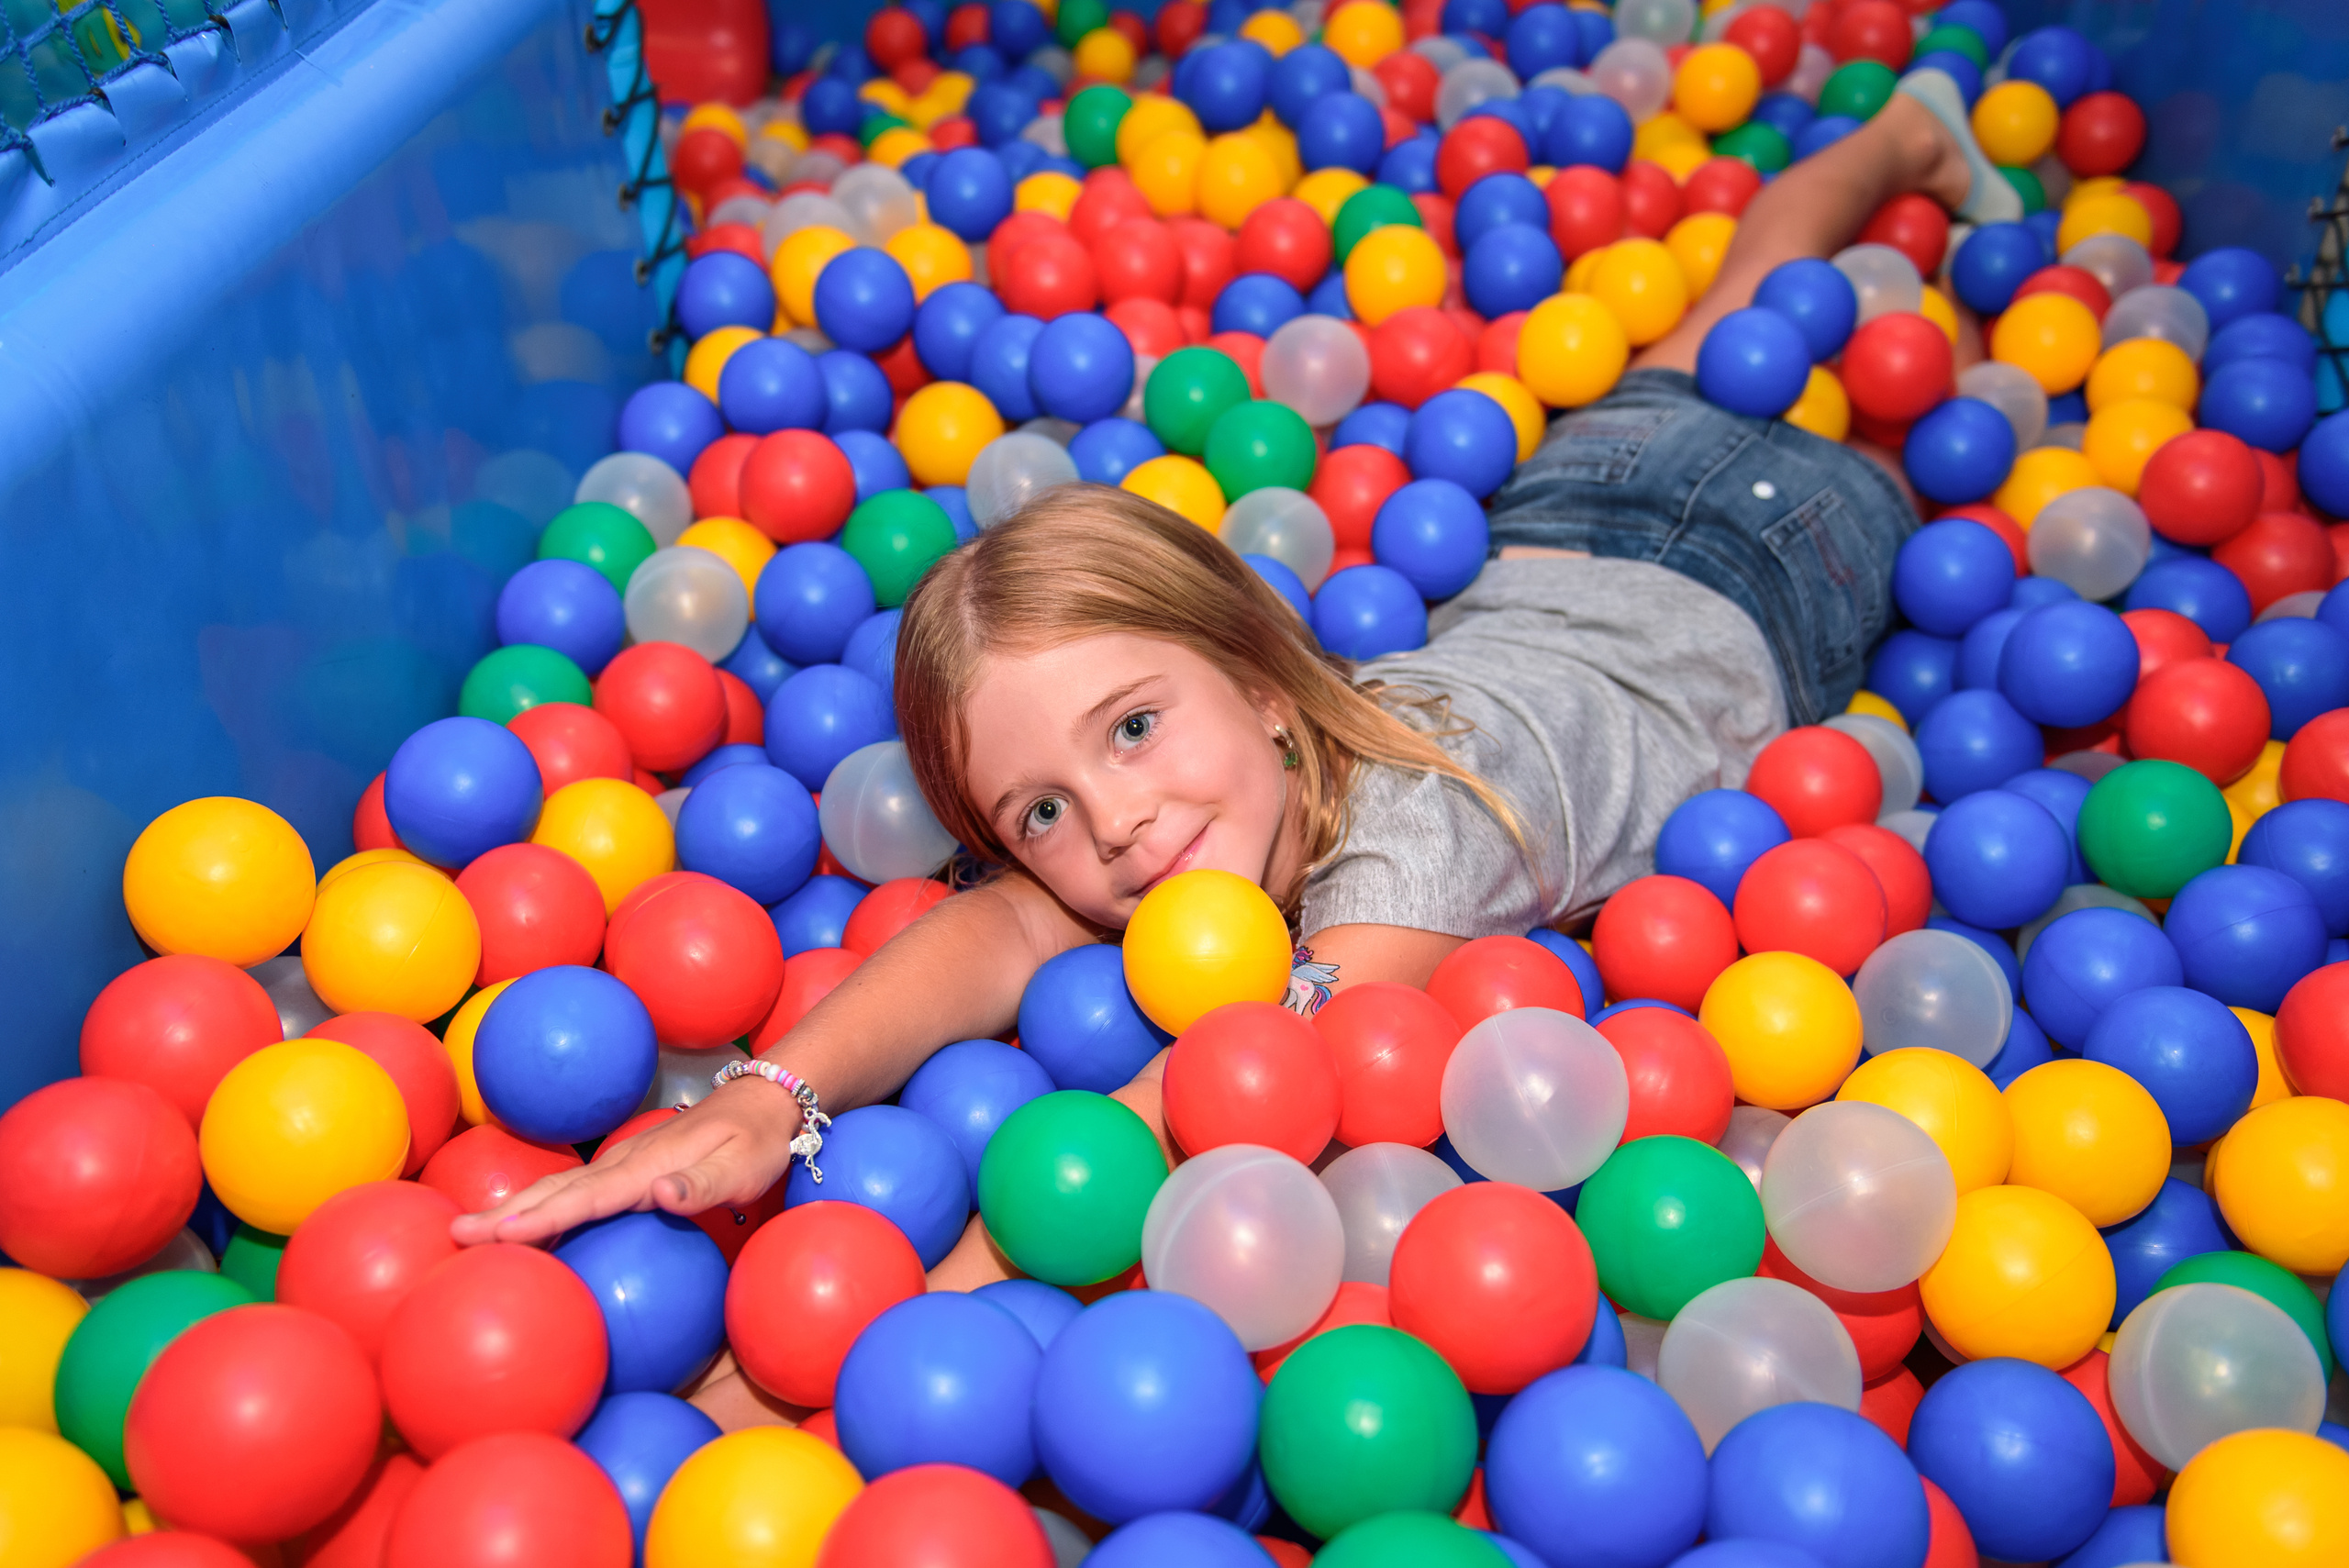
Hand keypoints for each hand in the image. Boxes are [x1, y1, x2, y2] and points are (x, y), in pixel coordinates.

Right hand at [448, 1078, 801, 1246]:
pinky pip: (578, 1191)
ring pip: (561, 1188)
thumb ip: (704, 1186)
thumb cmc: (759, 1142)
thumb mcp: (745, 1168)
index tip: (499, 1234)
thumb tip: (661, 1194)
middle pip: (557, 1191)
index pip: (586, 1198)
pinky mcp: (629, 1168)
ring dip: (515, 1209)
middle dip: (505, 1214)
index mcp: (648, 1166)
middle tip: (455, 1236)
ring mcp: (624, 1162)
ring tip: (471, 1232)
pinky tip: (528, 1226)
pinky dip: (543, 1206)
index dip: (542, 1217)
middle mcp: (626, 1162)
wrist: (768, 1101)